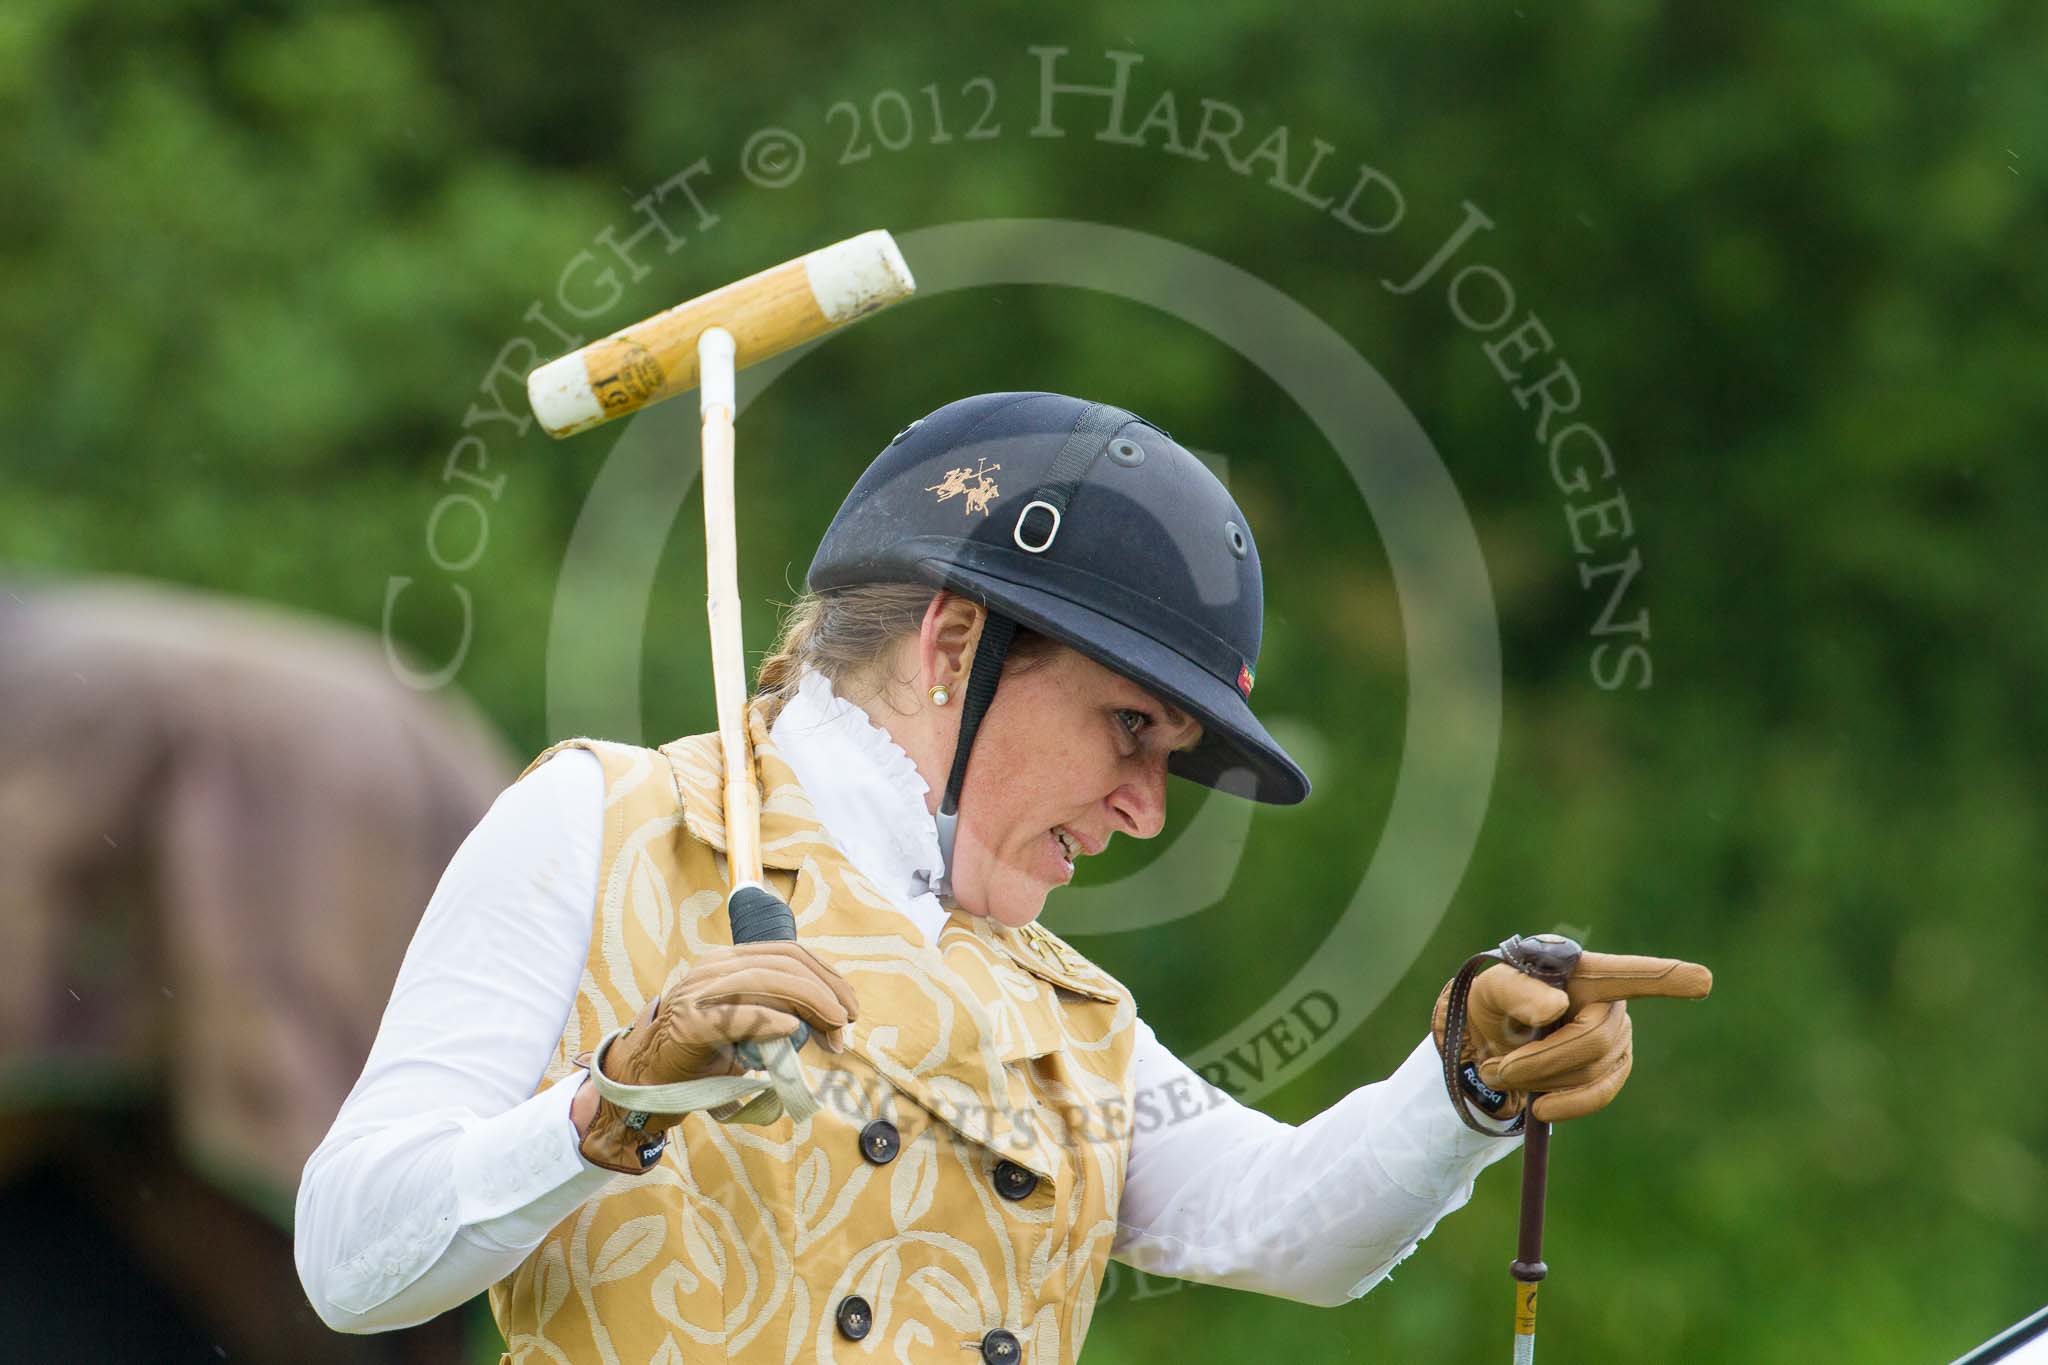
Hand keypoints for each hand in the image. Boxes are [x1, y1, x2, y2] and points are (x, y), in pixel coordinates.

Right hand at [576, 942, 857, 1172]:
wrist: (645, 1079)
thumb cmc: (701, 1054)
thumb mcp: (745, 1025)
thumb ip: (778, 1014)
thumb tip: (828, 1023)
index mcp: (729, 962)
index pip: (788, 954)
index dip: (827, 976)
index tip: (850, 1006)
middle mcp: (714, 969)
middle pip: (783, 964)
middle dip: (825, 991)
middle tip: (847, 1022)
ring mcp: (699, 993)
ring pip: (765, 980)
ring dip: (809, 1002)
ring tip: (833, 1028)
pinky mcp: (689, 1024)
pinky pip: (737, 1016)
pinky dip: (770, 1020)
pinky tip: (794, 1030)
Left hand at [1432, 951, 1710, 1123]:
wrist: (1486, 1043)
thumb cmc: (1492, 1004)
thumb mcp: (1489, 990)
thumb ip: (1515, 991)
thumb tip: (1556, 1008)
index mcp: (1583, 971)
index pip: (1629, 974)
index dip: (1666, 978)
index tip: (1703, 981)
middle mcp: (1611, 1001)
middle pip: (1593, 1040)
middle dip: (1541, 1061)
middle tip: (1496, 1068)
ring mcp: (1616, 1037)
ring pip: (1591, 1071)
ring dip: (1540, 1081)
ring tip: (1502, 1073)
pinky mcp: (1612, 1069)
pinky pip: (1599, 1094)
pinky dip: (1566, 1105)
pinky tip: (1540, 1108)